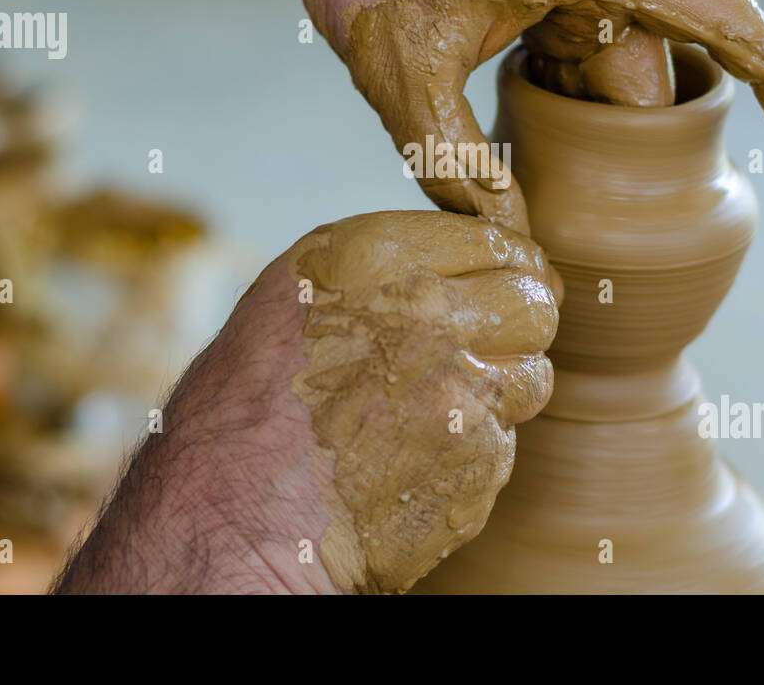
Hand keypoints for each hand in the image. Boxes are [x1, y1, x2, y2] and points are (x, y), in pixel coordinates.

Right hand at [53, 211, 559, 594]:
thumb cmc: (239, 420)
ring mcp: (458, 385)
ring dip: (503, 389)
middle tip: (483, 349)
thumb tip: (460, 265)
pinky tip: (417, 462)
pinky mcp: (478, 456)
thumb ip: (374, 275)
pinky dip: (476, 453)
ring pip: (534, 369)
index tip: (495, 287)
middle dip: (516, 323)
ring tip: (437, 413)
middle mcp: (423, 309)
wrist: (229, 527)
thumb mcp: (286, 305)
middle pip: (532, 295)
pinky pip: (508, 440)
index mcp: (369, 256)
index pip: (494, 237)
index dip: (499, 267)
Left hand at [285, 0, 763, 233]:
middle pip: (660, 57)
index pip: (718, 13)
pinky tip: (521, 103)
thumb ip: (453, 164)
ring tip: (521, 131)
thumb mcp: (396, 71)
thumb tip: (518, 240)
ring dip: (590, 110)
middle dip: (632, 133)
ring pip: (624, 50)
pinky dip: (570, 82)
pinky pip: (592, 32)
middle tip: (589, 190)